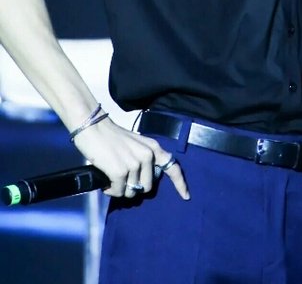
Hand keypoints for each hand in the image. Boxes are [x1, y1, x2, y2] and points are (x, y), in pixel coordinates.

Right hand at [73, 117, 189, 200]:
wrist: (93, 127)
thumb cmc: (111, 137)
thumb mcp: (135, 144)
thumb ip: (144, 158)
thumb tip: (145, 182)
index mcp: (153, 148)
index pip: (172, 167)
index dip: (180, 184)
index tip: (186, 196)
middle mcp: (147, 156)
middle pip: (147, 187)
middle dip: (133, 186)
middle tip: (121, 178)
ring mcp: (134, 164)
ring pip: (131, 192)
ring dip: (120, 189)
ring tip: (111, 176)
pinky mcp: (120, 172)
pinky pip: (119, 192)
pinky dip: (111, 190)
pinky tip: (105, 180)